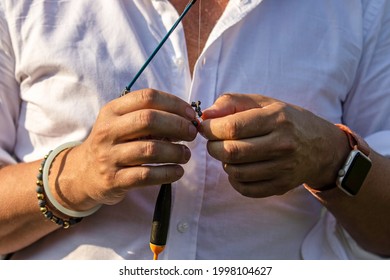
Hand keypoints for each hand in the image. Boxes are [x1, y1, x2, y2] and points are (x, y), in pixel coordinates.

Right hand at [55, 89, 197, 208]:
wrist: (84, 173)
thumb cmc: (113, 144)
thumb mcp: (122, 124)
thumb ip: (149, 118)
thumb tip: (187, 119)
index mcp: (112, 111)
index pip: (147, 97)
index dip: (174, 103)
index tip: (190, 114)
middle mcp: (108, 131)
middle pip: (149, 120)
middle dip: (178, 125)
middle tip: (192, 134)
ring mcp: (109, 156)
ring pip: (150, 149)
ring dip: (176, 152)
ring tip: (186, 154)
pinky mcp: (113, 180)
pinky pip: (146, 175)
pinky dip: (168, 173)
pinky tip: (178, 171)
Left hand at [200, 93, 348, 197]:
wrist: (321, 147)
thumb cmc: (287, 120)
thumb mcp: (263, 103)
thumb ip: (232, 103)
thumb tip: (205, 115)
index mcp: (277, 119)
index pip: (232, 127)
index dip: (210, 128)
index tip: (206, 127)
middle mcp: (282, 144)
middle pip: (231, 152)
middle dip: (213, 146)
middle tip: (215, 141)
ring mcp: (283, 168)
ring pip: (235, 172)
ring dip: (224, 162)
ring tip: (230, 152)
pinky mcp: (281, 186)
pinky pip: (245, 188)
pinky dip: (234, 179)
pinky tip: (239, 167)